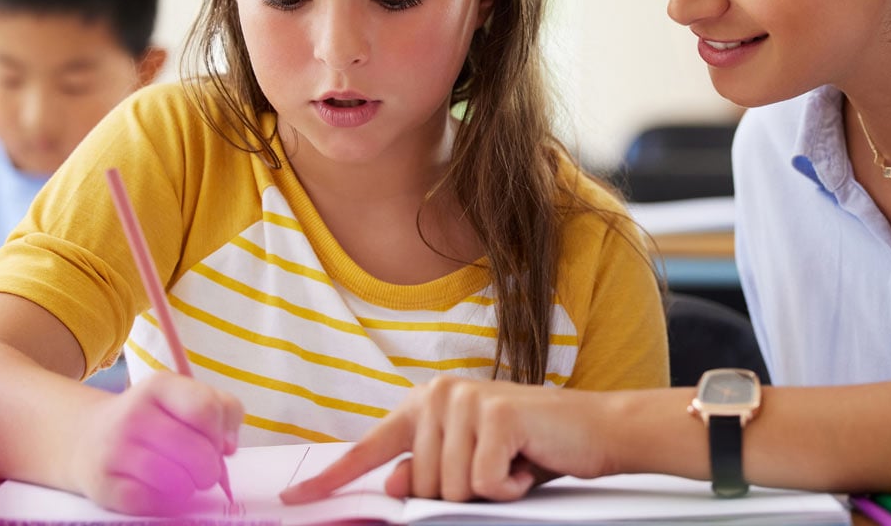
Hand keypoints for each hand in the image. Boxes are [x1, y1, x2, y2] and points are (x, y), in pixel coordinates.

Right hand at [69, 370, 242, 514]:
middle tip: (204, 471)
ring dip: (190, 487)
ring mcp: (115, 451)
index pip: (206, 410)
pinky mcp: (104, 486)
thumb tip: (228, 447)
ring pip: (177, 481)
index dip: (220, 434)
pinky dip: (165, 503)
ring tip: (183, 480)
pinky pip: (152, 502)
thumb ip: (222, 410)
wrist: (88, 438)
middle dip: (211, 468)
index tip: (217, 444)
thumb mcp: (186, 398)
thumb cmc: (153, 419)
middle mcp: (133, 414)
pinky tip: (161, 491)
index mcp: (159, 386)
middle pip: (198, 452)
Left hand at [280, 376, 619, 503]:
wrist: (596, 432)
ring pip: (449, 488)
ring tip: (514, 463)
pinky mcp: (494, 416)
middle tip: (499, 468)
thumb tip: (396, 483)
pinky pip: (482, 483)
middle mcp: (440, 394)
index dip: (331, 478)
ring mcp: (465, 401)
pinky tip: (526, 463)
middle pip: (421, 484)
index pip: (370, 446)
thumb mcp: (473, 465)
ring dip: (488, 490)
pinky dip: (509, 487)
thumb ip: (431, 472)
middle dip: (462, 492)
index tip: (295, 497)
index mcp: (427, 403)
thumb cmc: (534, 449)